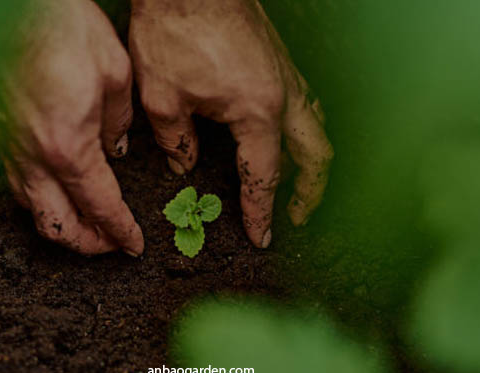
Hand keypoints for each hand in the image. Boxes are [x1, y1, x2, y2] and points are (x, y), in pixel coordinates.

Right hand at [0, 0, 142, 255]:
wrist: (15, 6)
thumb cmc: (65, 30)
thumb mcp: (115, 75)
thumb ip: (119, 123)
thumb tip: (116, 150)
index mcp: (69, 148)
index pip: (99, 208)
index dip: (120, 233)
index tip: (133, 245)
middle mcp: (34, 158)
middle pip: (56, 228)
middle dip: (87, 245)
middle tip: (110, 245)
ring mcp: (10, 149)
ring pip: (31, 211)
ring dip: (61, 227)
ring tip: (87, 225)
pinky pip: (18, 185)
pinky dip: (41, 202)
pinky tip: (57, 192)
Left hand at [130, 0, 332, 247]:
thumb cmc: (174, 28)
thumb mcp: (162, 97)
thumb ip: (176, 142)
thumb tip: (184, 167)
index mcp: (257, 111)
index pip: (265, 175)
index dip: (261, 212)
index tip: (261, 237)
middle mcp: (283, 95)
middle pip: (315, 156)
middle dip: (310, 193)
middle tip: (297, 218)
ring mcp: (286, 75)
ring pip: (317, 128)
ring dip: (313, 162)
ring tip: (301, 184)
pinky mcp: (278, 60)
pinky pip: (305, 104)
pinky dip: (303, 131)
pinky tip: (286, 136)